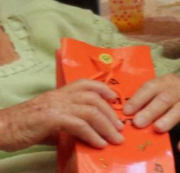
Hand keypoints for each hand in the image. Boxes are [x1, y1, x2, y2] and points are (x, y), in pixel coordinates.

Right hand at [0, 79, 122, 152]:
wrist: (0, 128)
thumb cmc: (20, 127)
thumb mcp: (45, 122)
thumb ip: (63, 124)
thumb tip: (78, 135)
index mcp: (58, 94)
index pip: (86, 84)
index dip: (103, 89)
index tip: (115, 99)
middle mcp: (59, 96)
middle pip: (94, 99)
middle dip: (110, 114)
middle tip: (119, 128)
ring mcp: (56, 106)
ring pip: (90, 111)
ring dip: (106, 125)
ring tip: (115, 138)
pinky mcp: (52, 119)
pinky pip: (79, 124)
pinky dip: (92, 134)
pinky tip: (99, 143)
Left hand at [125, 72, 179, 153]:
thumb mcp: (167, 86)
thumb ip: (149, 97)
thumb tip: (128, 114)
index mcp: (168, 81)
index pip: (152, 87)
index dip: (139, 98)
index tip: (127, 111)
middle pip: (166, 98)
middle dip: (151, 110)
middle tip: (138, 123)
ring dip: (169, 119)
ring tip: (158, 129)